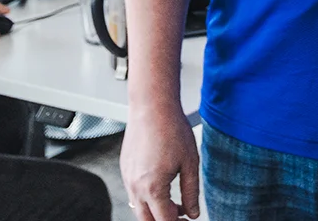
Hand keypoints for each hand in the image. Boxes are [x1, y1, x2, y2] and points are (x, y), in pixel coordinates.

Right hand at [121, 105, 199, 220]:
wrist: (152, 107)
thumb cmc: (171, 129)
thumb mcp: (190, 163)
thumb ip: (191, 192)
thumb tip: (193, 213)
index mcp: (153, 188)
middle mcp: (135, 187)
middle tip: (181, 218)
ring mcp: (127, 178)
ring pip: (138, 209)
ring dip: (155, 212)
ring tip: (175, 204)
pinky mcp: (124, 170)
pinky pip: (133, 194)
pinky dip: (147, 198)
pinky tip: (162, 189)